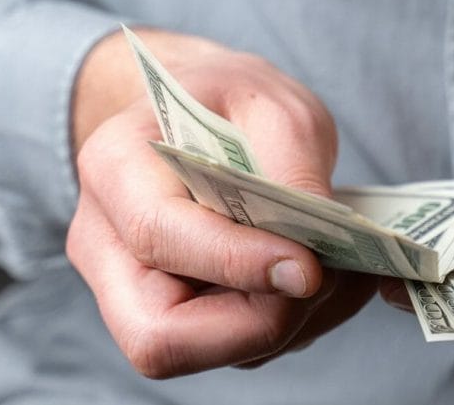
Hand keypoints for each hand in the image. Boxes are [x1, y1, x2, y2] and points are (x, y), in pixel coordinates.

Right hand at [66, 29, 375, 377]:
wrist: (210, 109)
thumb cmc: (233, 100)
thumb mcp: (274, 104)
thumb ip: (292, 167)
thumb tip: (315, 245)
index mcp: (115, 169)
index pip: (159, 238)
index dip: (236, 263)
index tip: (308, 265)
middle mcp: (108, 244)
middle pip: (160, 335)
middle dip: (257, 323)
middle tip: (325, 277)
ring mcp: (138, 290)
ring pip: (207, 352)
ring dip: (290, 324)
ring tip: (345, 269)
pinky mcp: (184, 315)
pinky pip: (239, 349)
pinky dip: (298, 324)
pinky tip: (335, 278)